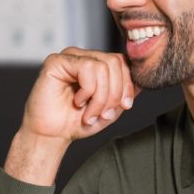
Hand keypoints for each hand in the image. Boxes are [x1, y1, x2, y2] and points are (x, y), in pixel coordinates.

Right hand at [5, 48, 138, 184]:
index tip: (125, 106)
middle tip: (104, 114)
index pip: (122, 62)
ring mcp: (70, 57)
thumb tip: (143, 82)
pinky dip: (87, 90)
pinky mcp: (56, 61)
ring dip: (100, 97)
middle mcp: (83, 57)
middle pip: (115, 62)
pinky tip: (78, 101)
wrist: (50, 136)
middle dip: (115, 93)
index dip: (128, 84)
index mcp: (96, 64)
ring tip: (90, 113)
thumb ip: (125, 94)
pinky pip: (87, 68)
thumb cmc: (75, 122)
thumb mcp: (110, 109)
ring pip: (103, 66)